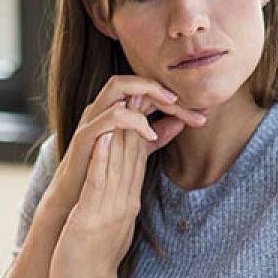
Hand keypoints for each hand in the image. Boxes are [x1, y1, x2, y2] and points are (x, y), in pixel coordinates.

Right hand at [41, 75, 205, 215]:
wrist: (76, 196)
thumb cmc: (103, 171)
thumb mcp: (136, 150)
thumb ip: (155, 135)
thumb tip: (180, 122)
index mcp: (116, 109)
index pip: (146, 91)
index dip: (174, 98)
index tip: (201, 111)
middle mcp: (103, 108)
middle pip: (133, 81)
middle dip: (162, 87)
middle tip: (189, 102)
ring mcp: (93, 119)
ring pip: (117, 87)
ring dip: (147, 92)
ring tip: (171, 107)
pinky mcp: (85, 135)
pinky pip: (108, 116)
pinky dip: (131, 120)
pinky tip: (150, 135)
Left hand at [47, 102, 148, 277]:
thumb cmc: (96, 263)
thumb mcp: (118, 227)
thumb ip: (124, 203)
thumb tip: (128, 186)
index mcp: (129, 202)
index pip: (140, 158)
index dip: (146, 127)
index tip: (151, 102)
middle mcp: (125, 202)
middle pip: (136, 154)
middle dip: (142, 120)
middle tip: (150, 90)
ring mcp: (111, 209)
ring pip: (122, 163)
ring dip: (127, 130)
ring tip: (132, 101)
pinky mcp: (92, 217)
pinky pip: (100, 183)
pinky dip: (104, 159)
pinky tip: (107, 137)